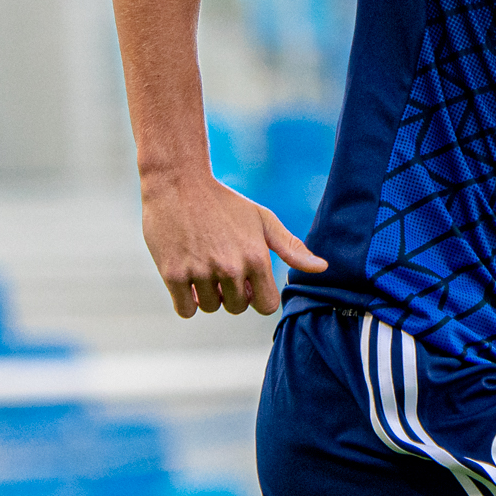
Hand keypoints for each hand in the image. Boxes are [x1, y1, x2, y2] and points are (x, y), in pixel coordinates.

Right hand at [141, 172, 327, 317]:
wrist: (179, 185)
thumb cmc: (225, 203)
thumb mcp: (263, 220)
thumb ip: (292, 248)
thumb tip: (323, 267)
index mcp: (256, 257)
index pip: (266, 305)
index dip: (259, 297)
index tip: (249, 283)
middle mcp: (230, 267)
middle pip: (237, 308)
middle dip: (232, 295)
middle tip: (223, 268)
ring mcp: (201, 272)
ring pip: (210, 308)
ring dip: (208, 295)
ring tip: (205, 267)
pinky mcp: (173, 274)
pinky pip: (185, 310)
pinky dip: (187, 300)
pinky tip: (188, 277)